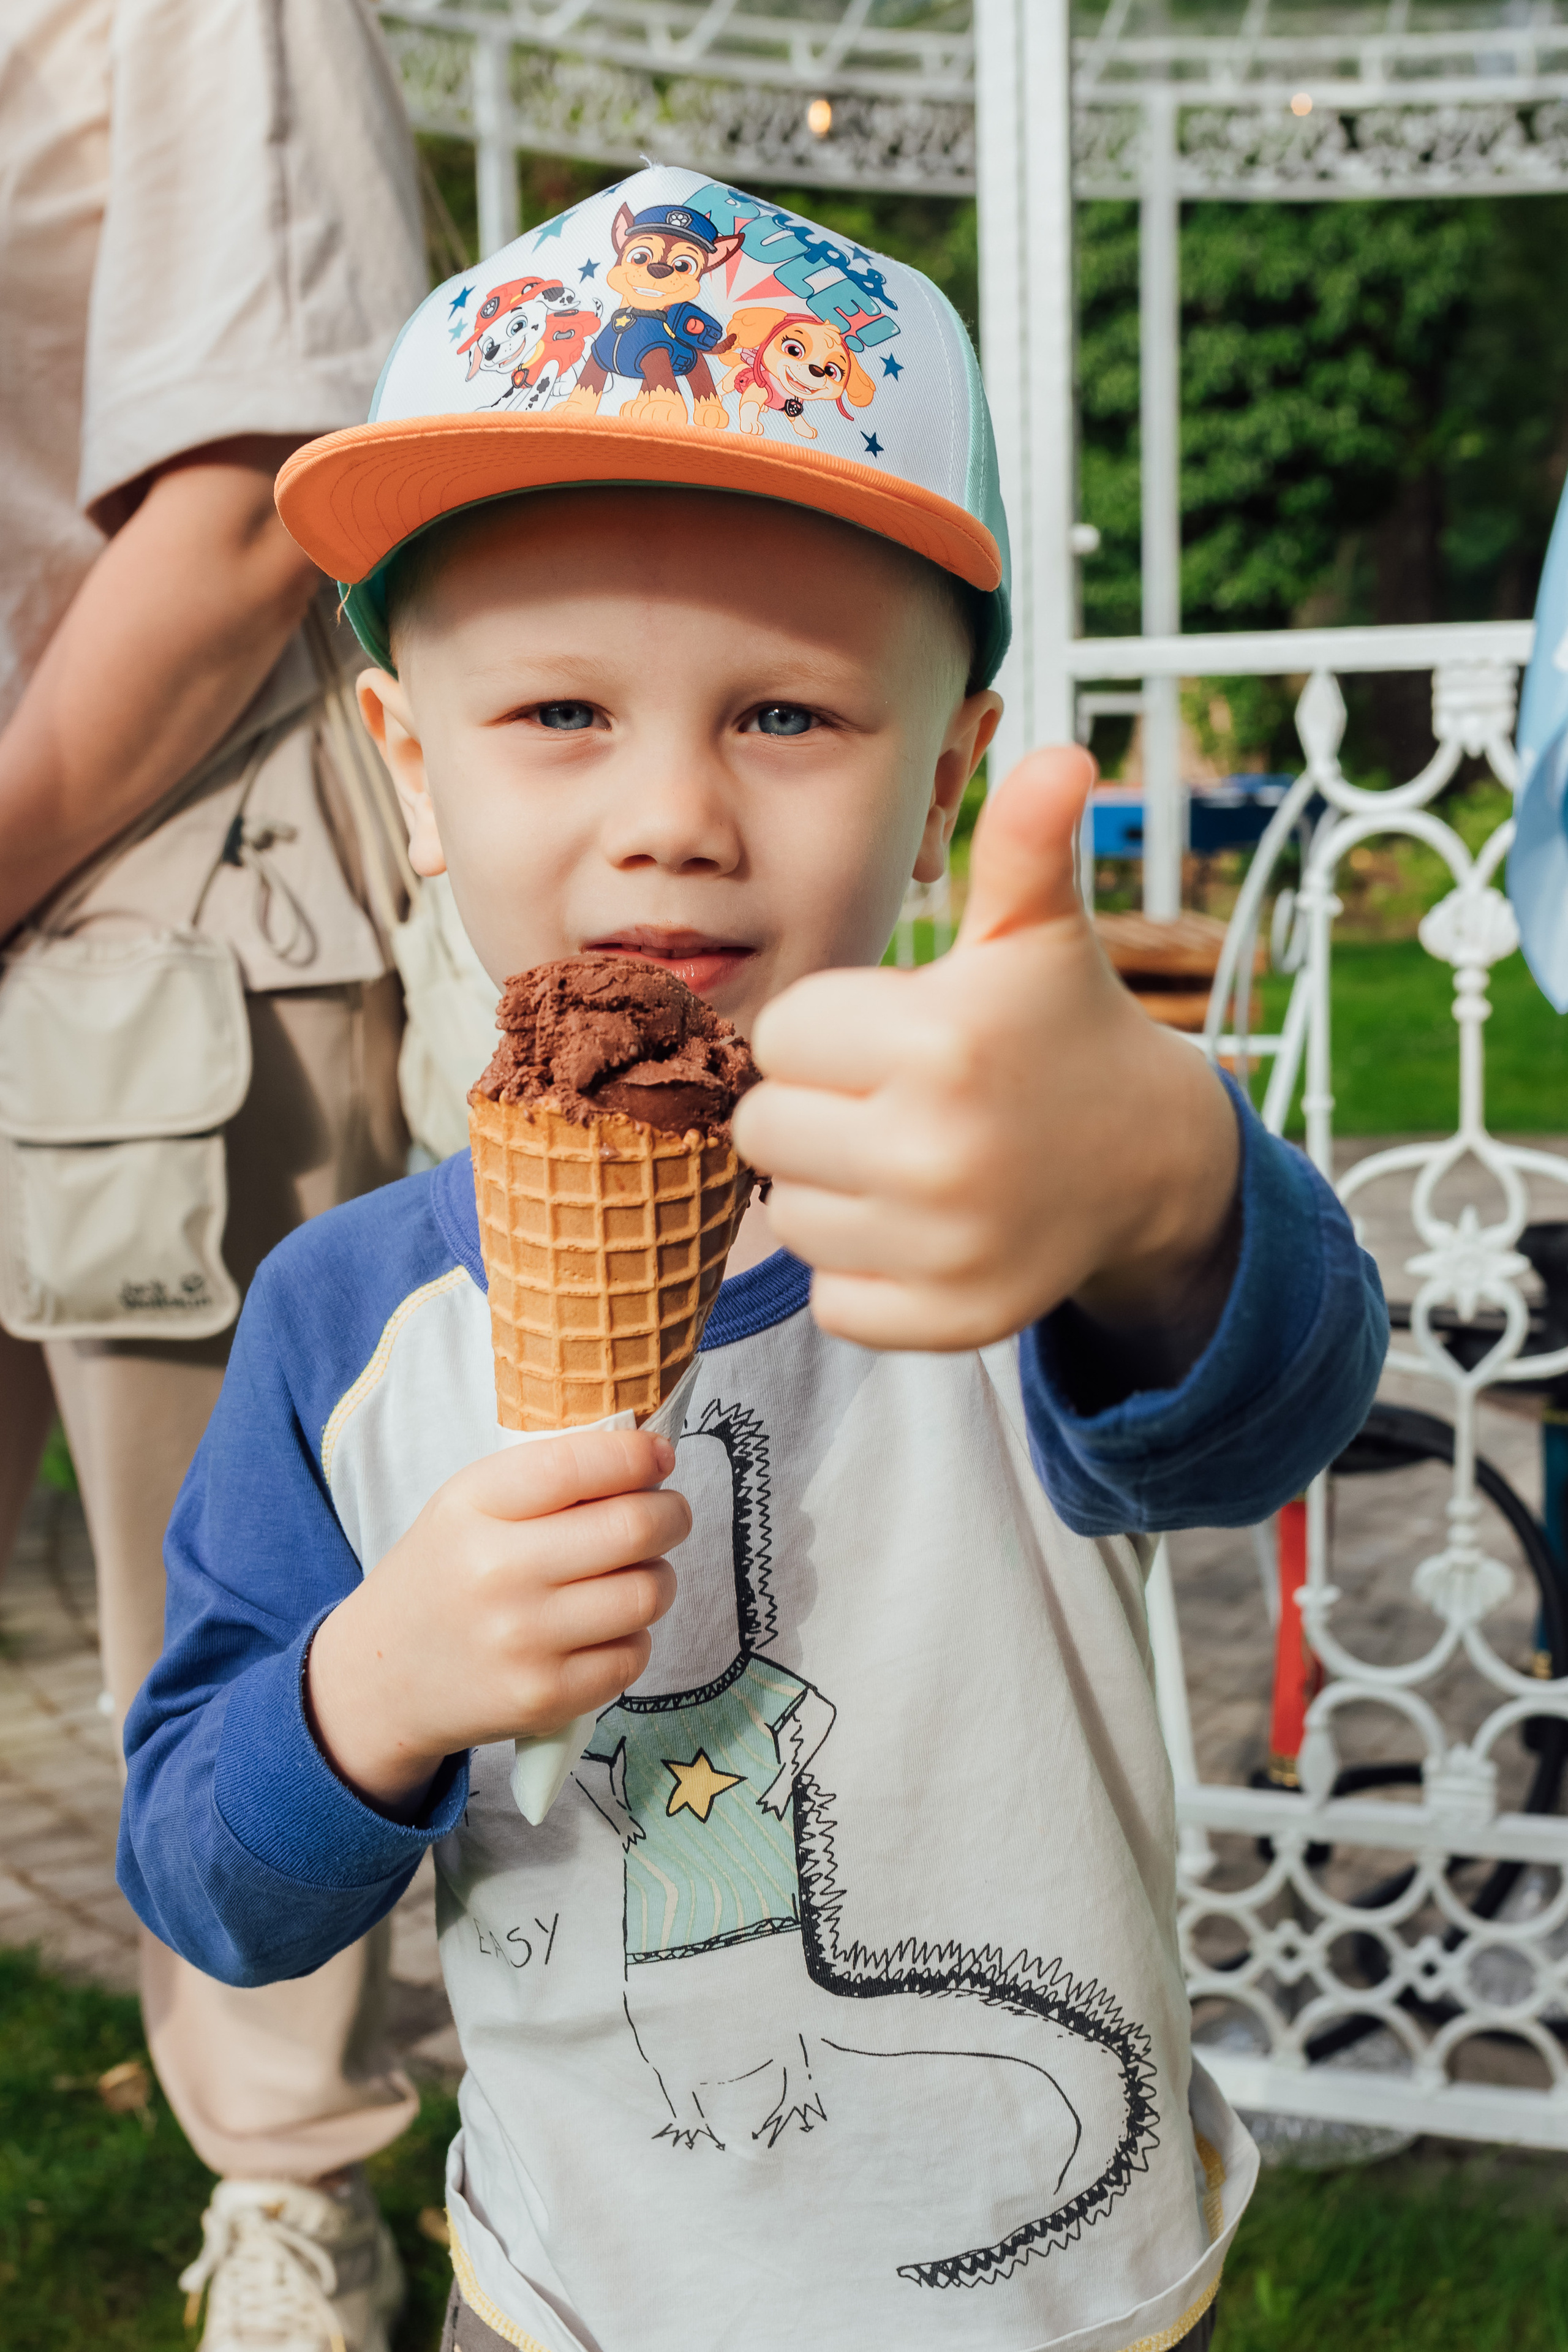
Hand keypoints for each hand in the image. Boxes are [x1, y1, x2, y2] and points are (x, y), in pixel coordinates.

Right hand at [305, 1429, 687, 1816]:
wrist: (384, 1676)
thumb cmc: (445, 1572)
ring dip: (658, 1576)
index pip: (581, 1465)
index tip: (659, 1456)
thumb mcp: (469, 1503)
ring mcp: (523, 1642)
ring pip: (648, 1592)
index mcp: (475, 1506)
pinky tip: (603, 1627)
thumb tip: (651, 1457)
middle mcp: (497, 1572)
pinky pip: (635, 1654)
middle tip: (666, 1514)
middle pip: (634, 1528)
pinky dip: (634, 1636)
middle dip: (671, 1514)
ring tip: (633, 1572)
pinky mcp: (546, 1698)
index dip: (638, 1456)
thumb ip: (550, 1475)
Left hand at [731, 746, 1240, 1354]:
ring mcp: (945, 1246)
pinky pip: (830, 1296)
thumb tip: (1062, 755)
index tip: (889, 1033)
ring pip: (790, 1213)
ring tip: (906, 1158)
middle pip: (766, 1127)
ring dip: (831, 1187)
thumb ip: (1025, 845)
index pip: (782, 1034)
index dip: (826, 1030)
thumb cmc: (1060, 1027)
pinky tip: (917, 1225)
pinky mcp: (947, 1319)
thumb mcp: (1036, 933)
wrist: (1148, 1158)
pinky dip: (860, 1268)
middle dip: (815, 1107)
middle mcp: (939, 1149)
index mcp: (942, 1040)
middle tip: (889, 1098)